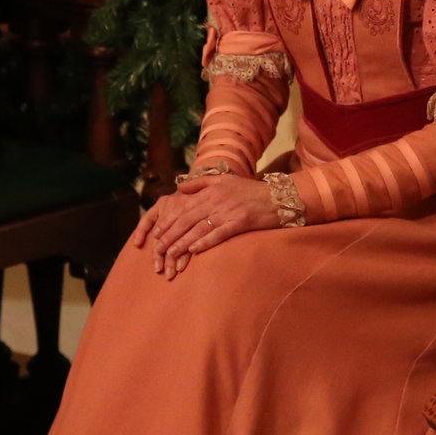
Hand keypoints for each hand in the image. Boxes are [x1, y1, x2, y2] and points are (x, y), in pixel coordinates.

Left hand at [129, 173, 279, 278]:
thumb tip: (179, 186)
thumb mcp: (224, 179)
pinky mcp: (240, 222)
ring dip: (183, 243)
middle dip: (170, 235)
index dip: (168, 221)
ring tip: (170, 255)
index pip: (183, 207)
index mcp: (210, 190)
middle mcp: (216, 200)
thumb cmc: (251, 190)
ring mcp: (228, 211)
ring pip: (199, 229)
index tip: (156, 233)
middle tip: (157, 249)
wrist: (279, 197)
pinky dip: (205, 243)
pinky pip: (218, 234)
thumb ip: (200, 182)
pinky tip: (194, 251)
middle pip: (187, 219)